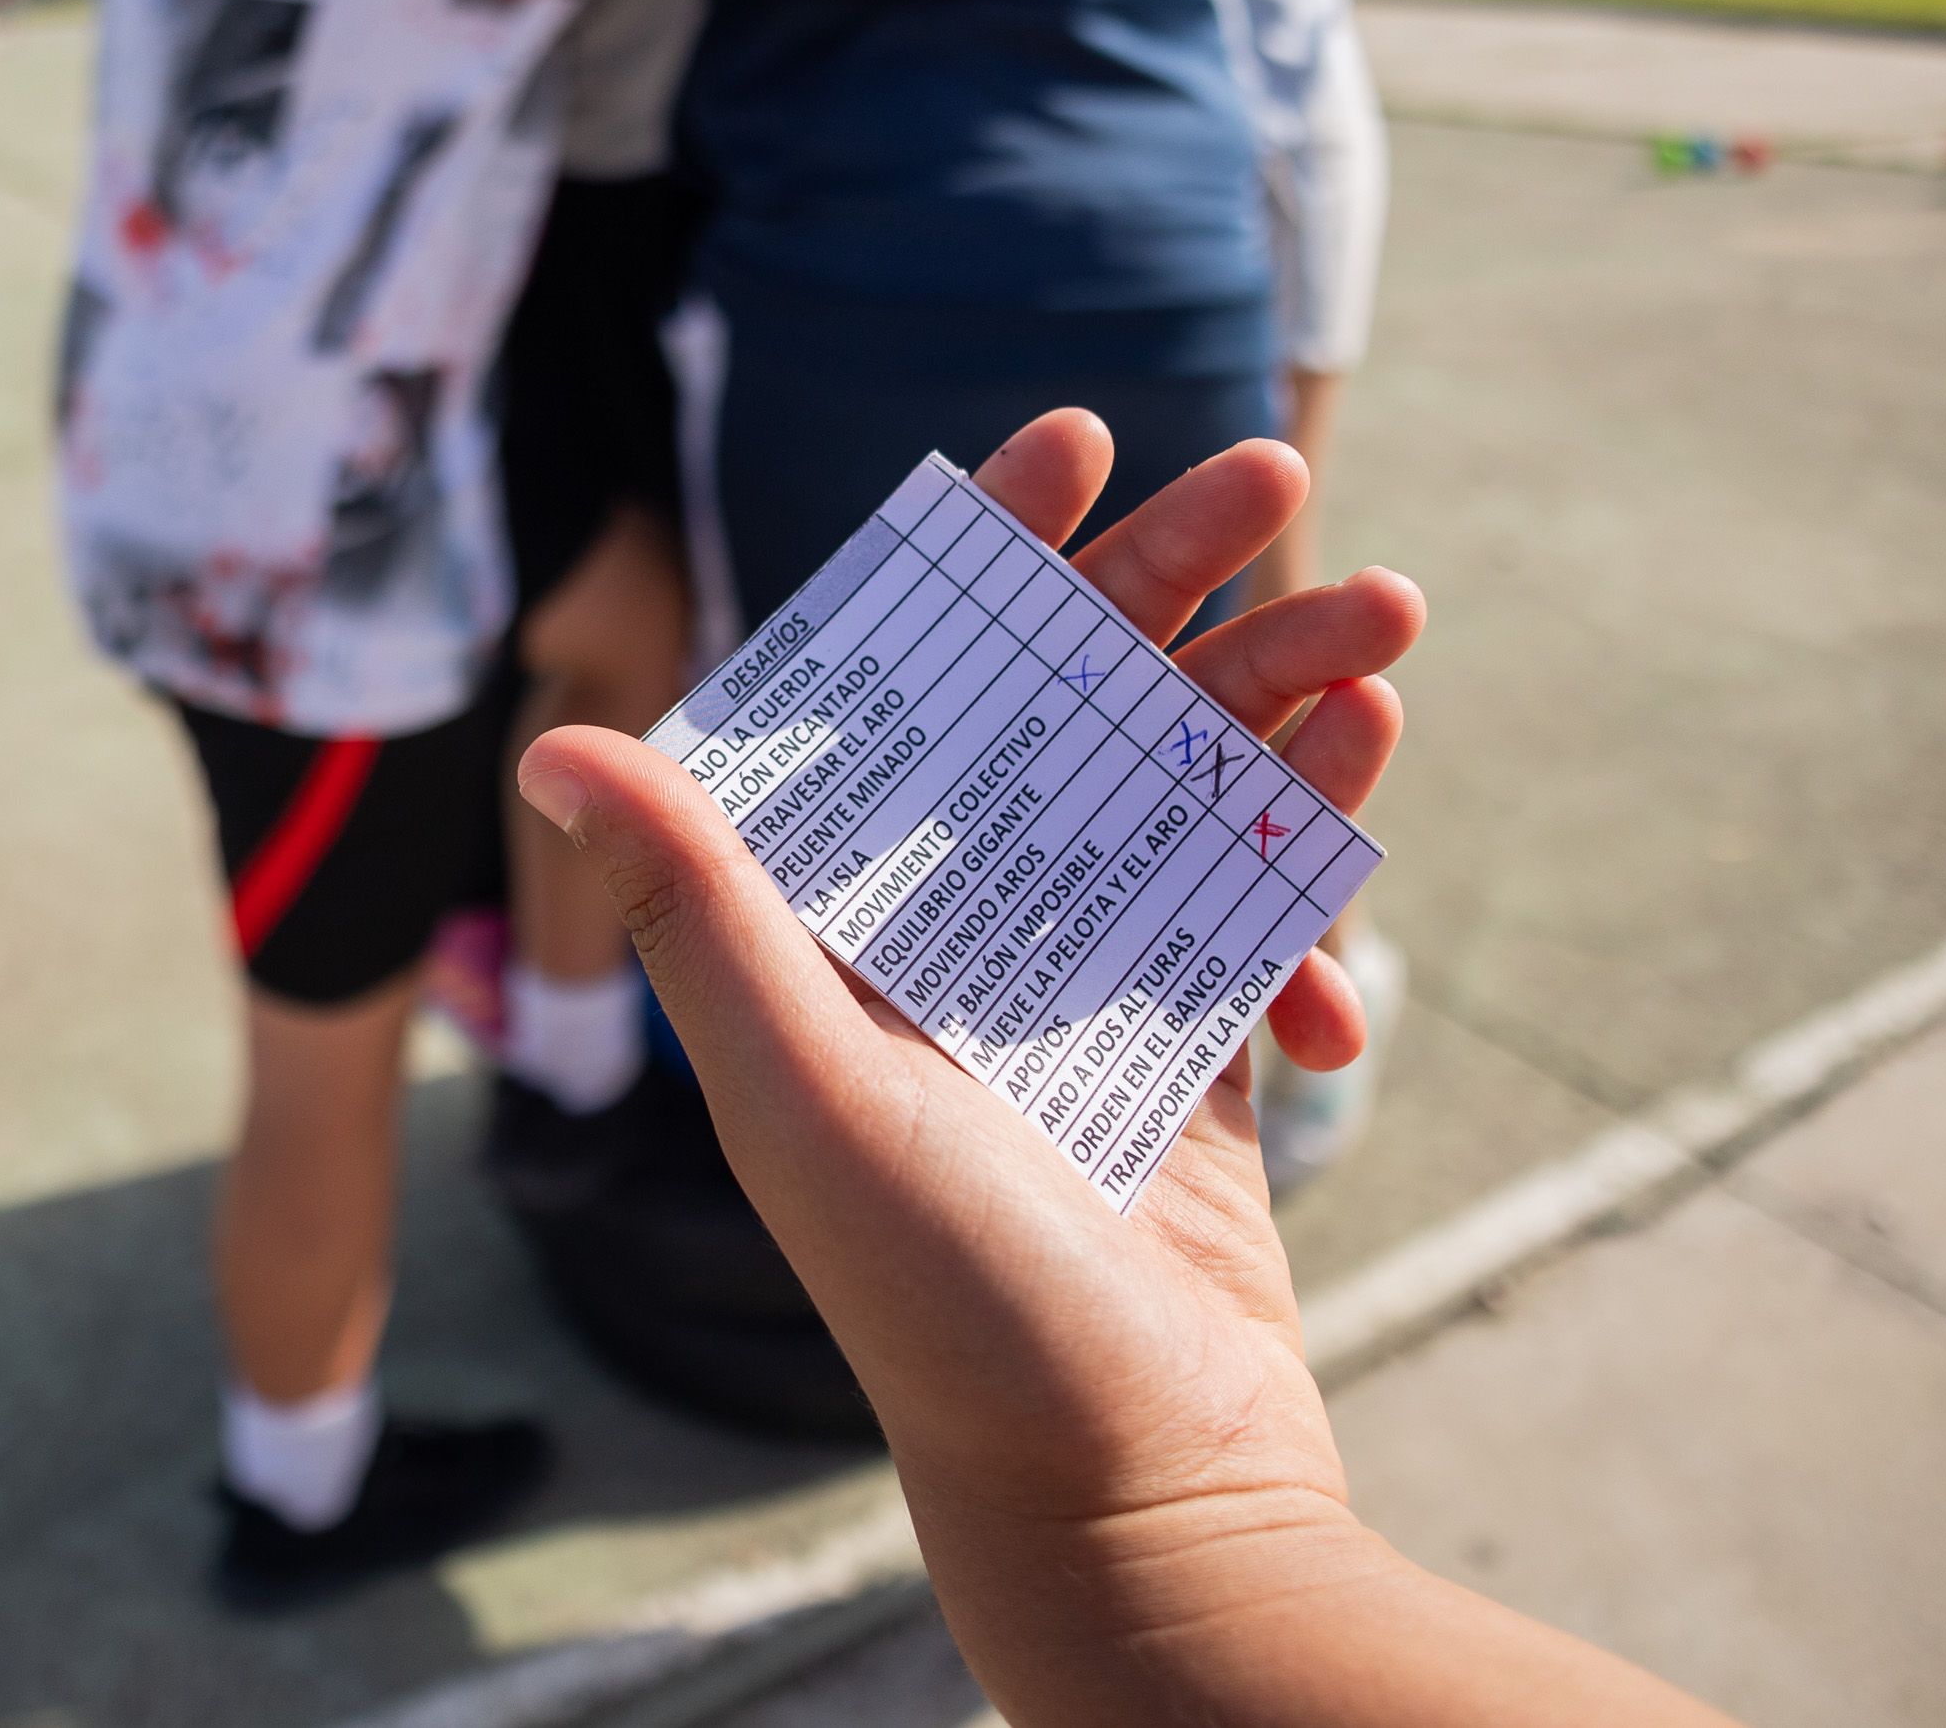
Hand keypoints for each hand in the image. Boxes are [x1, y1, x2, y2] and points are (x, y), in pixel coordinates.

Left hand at [525, 414, 1440, 1716]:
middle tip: (1274, 479)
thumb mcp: (807, 1093)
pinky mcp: (1186, 1044)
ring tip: (1385, 613)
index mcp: (841, 926)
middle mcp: (949, 933)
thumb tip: (560, 745)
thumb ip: (706, 908)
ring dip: (1277, 683)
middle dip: (1173, 583)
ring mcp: (1077, 980)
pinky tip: (1368, 735)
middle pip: (1066, 700)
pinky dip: (1309, 807)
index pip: (906, 683)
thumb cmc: (946, 1312)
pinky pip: (1248, 886)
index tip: (1071, 442)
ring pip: (1177, 775)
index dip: (982, 553)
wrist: (1134, 1503)